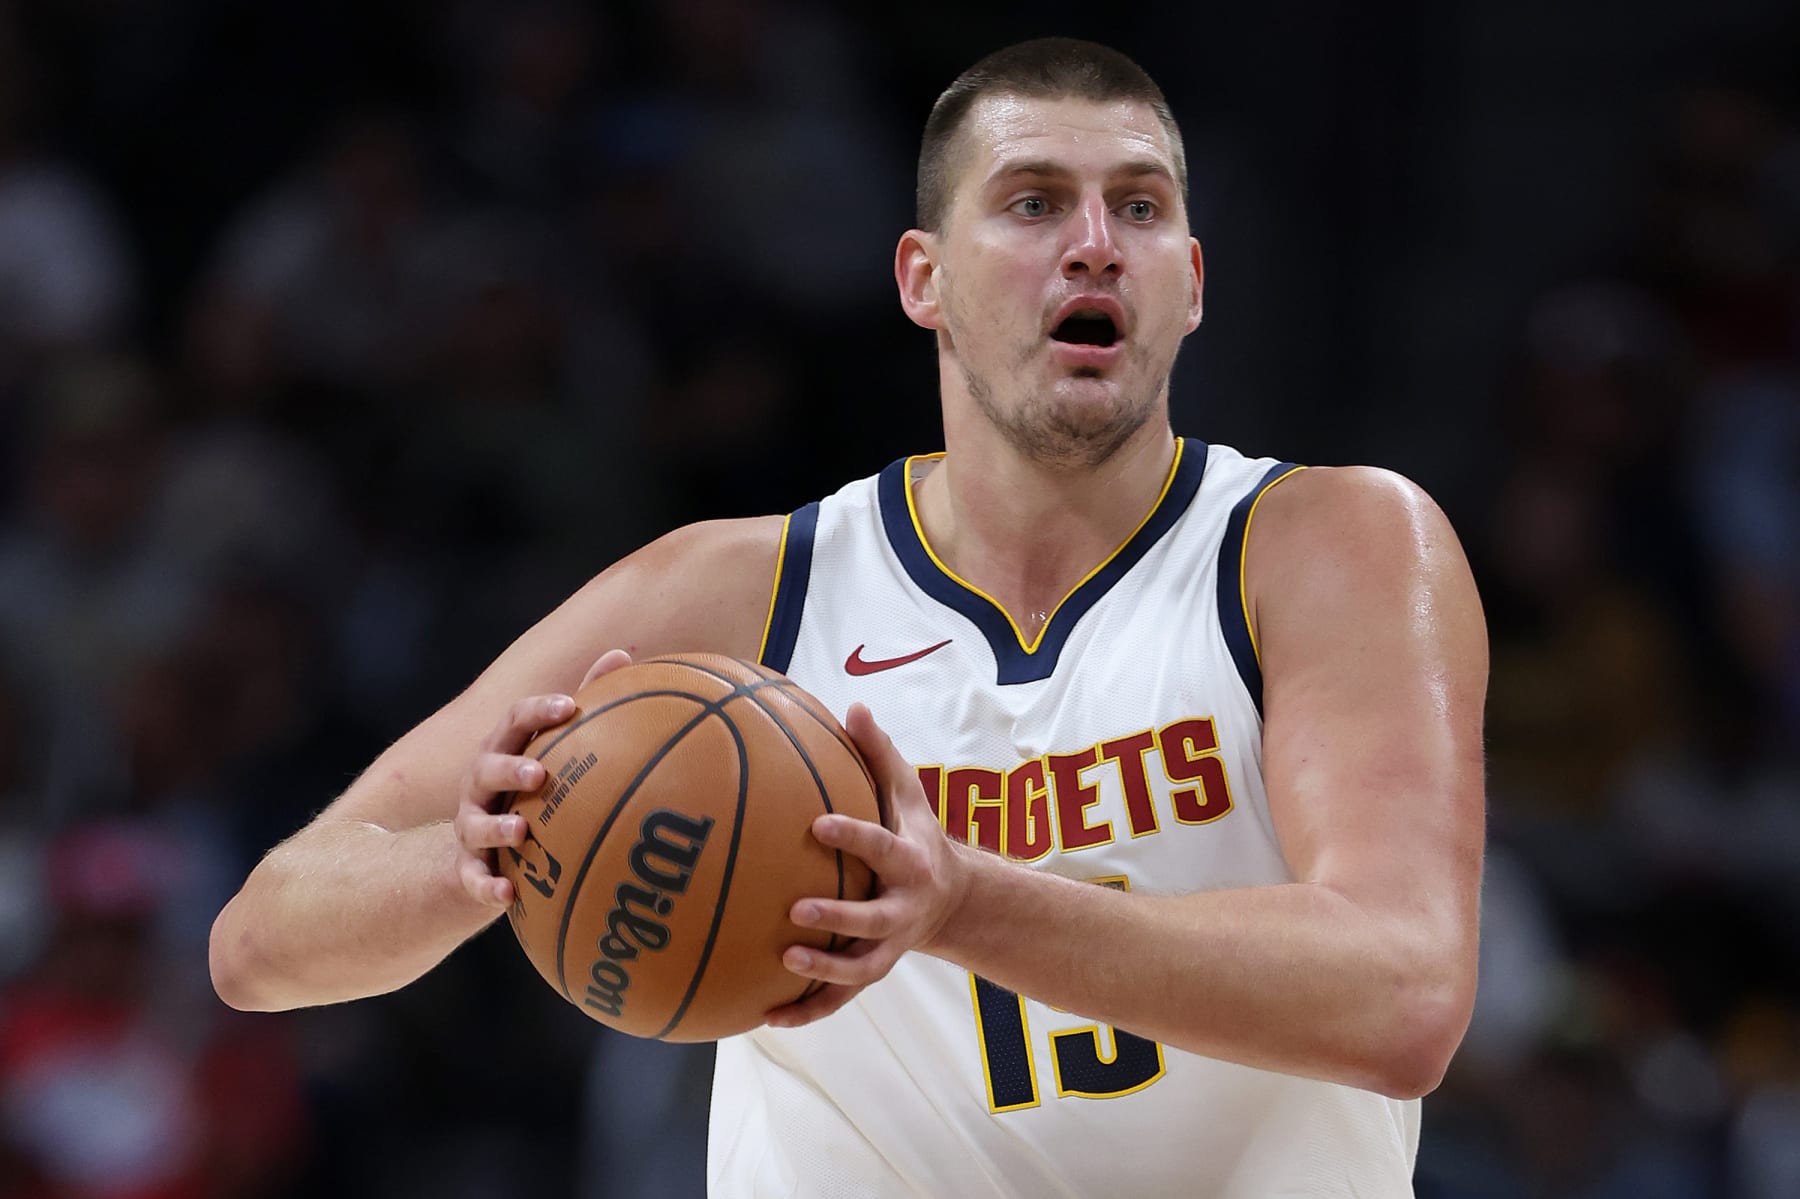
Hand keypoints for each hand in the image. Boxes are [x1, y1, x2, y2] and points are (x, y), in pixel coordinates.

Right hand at [453, 649, 632, 907]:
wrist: (477, 853)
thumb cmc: (527, 790)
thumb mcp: (551, 749)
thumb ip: (586, 703)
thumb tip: (624, 653)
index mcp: (504, 750)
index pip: (515, 721)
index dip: (539, 712)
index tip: (569, 706)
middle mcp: (479, 785)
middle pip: (487, 767)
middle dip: (511, 767)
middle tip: (540, 772)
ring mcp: (470, 827)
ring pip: (475, 824)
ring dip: (497, 827)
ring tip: (522, 831)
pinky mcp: (468, 870)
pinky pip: (473, 881)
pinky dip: (486, 887)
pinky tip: (507, 896)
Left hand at [764, 702, 970, 1027]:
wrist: (952, 900)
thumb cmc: (916, 834)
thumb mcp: (907, 794)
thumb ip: (879, 753)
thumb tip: (851, 704)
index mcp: (909, 861)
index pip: (881, 846)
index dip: (853, 837)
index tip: (817, 825)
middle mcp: (903, 909)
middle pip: (874, 919)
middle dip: (839, 917)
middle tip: (796, 909)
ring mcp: (889, 946)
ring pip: (860, 968)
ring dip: (824, 970)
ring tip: (784, 962)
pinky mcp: (873, 971)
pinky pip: (839, 998)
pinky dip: (805, 1010)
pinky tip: (765, 1017)